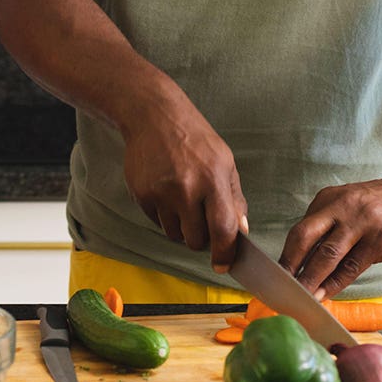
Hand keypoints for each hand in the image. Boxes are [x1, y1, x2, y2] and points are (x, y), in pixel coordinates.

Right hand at [121, 98, 246, 270]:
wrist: (153, 116)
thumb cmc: (195, 139)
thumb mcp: (224, 162)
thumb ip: (234, 198)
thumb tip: (240, 231)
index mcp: (212, 179)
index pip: (222, 229)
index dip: (225, 253)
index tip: (223, 265)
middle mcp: (186, 188)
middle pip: (196, 240)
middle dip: (201, 239)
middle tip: (201, 220)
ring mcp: (160, 193)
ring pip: (175, 235)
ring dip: (181, 228)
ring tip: (182, 200)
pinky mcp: (141, 195)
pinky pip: (156, 222)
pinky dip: (164, 216)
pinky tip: (165, 191)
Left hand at [280, 173, 381, 298]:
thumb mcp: (350, 203)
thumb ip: (329, 224)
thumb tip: (304, 258)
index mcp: (328, 199)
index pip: (299, 230)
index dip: (285, 254)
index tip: (274, 275)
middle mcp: (341, 208)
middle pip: (304, 237)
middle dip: (290, 265)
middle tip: (280, 288)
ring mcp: (361, 224)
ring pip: (327, 255)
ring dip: (311, 279)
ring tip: (301, 297)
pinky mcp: (380, 240)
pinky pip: (352, 266)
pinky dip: (336, 283)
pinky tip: (326, 294)